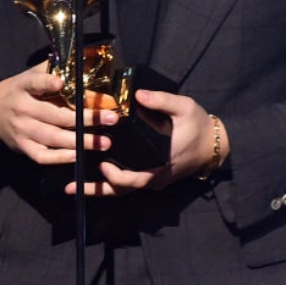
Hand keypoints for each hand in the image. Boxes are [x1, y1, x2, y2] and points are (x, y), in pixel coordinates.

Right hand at [0, 61, 116, 164]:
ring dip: (81, 141)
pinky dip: (60, 157)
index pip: (35, 83)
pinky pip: (42, 155)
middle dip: (87, 118)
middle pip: (57, 115)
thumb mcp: (34, 75)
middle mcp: (23, 109)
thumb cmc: (22, 90)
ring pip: (53, 137)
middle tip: (112, 118)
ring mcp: (22, 130)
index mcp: (24, 86)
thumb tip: (91, 64)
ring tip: (104, 142)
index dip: (47, 83)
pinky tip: (78, 155)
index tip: (61, 83)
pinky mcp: (22, 147)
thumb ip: (59, 71)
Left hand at [65, 90, 226, 196]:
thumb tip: (137, 93)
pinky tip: (93, 176)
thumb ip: (162, 100)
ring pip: (123, 190)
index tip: (102, 165)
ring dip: (99, 190)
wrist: (215, 144)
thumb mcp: (185, 108)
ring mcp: (155, 180)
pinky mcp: (154, 177)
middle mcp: (156, 177)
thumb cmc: (199, 125)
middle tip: (71, 186)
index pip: (136, 179)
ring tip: (74, 188)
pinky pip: (130, 184)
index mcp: (162, 163)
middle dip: (96, 189)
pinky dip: (111, 183)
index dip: (117, 177)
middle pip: (122, 190)